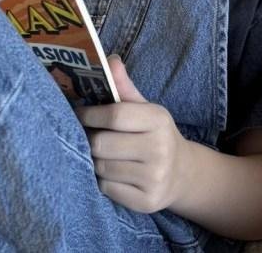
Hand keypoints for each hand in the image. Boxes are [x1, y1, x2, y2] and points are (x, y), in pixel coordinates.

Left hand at [74, 55, 186, 213]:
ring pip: (101, 168)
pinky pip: (107, 188)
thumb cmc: (153, 135)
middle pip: (102, 144)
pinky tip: (113, 173)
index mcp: (158, 120)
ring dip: (94, 161)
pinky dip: (103, 181)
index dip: (90, 115)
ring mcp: (154, 178)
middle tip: (89, 137)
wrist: (182, 173)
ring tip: (102, 155)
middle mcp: (159, 149)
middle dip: (90, 140)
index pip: (114, 115)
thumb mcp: (144, 109)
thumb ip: (124, 86)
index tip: (79, 114)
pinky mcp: (146, 202)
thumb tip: (109, 59)